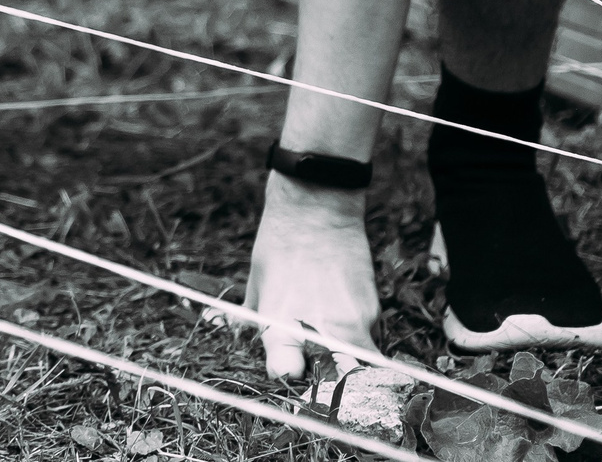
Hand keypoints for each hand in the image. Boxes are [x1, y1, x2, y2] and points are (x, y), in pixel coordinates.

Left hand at [238, 172, 380, 379]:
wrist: (318, 206)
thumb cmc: (279, 244)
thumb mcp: (256, 285)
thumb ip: (250, 321)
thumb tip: (227, 332)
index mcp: (281, 322)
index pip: (286, 373)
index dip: (286, 383)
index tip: (286, 379)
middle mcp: (320, 328)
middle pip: (337, 387)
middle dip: (332, 395)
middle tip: (323, 390)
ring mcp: (353, 323)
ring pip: (359, 371)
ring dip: (348, 372)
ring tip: (334, 357)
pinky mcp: (374, 313)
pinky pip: (369, 346)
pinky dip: (358, 347)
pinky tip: (343, 326)